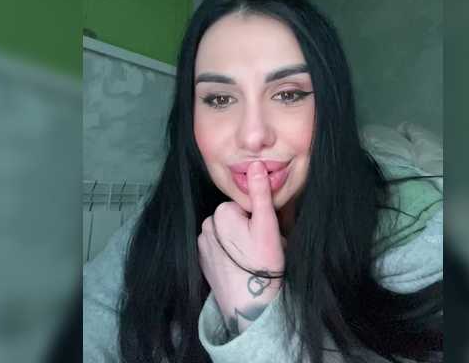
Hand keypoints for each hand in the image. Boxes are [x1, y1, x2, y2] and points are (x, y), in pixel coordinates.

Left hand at [198, 161, 285, 335]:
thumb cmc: (262, 264)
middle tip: (261, 248)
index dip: (258, 219)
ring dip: (238, 242)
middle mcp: (206, 226)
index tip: (265, 235)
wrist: (250, 305)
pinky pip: (218, 249)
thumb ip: (260, 193)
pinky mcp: (202, 262)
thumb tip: (254, 164)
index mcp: (221, 213)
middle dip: (248, 229)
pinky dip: (228, 254)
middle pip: (234, 219)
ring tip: (252, 259)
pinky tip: (240, 267)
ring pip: (227, 234)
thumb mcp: (267, 224)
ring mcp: (202, 246)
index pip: (244, 206)